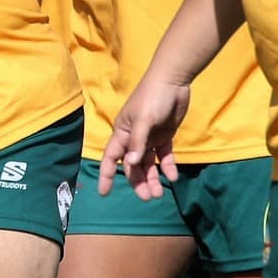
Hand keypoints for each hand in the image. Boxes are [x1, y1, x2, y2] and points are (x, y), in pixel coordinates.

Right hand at [97, 79, 190, 201]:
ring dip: (152, 179)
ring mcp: (149, 138)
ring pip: (148, 164)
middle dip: (138, 182)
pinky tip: (173, 176)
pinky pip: (164, 156)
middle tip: (147, 197)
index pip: (111, 158)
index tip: (104, 193)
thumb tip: (130, 163)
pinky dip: (167, 167)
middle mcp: (134, 138)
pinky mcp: (164, 136)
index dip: (106, 175)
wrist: (173, 80)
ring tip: (159, 194)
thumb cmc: (153, 98)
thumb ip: (137, 142)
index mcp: (123, 133)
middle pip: (132, 166)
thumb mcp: (143, 120)